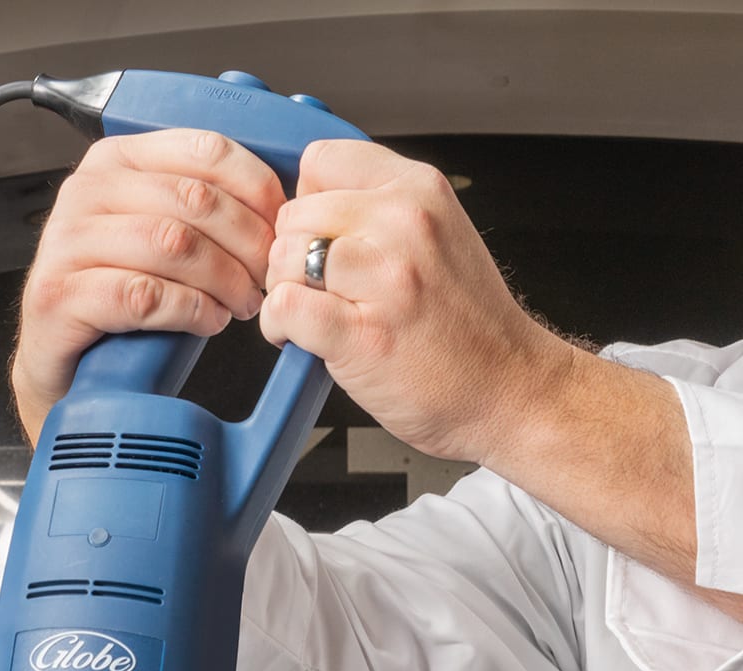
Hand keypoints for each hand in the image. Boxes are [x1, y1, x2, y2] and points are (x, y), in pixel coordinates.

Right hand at [13, 129, 285, 442]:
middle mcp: (87, 191)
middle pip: (195, 199)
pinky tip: (209, 321)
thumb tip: (279, 210)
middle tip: (266, 278)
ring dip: (225, 280)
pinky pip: (145, 295)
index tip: (281, 228)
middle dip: (247, 243)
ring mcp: (68, 242)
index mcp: (117, 162)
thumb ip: (201, 210)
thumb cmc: (118, 298)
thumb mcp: (160, 236)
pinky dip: (192, 311)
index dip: (257, 189)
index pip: (205, 149)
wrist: (60, 357)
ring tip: (242, 304)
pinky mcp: (62, 295)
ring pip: (173, 243)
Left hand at [261, 140, 576, 465]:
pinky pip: (285, 306)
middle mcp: (403, 224)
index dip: (307, 203)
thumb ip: (381, 214)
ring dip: (284, 290)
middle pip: (294, 211)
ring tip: (313, 314)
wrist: (510, 389)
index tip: (319, 238)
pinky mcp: (362, 333)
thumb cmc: (471, 329)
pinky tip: (301, 337)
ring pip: (283, 255)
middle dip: (291, 253)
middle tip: (316, 289)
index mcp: (420, 191)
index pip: (322, 160)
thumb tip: (314, 207)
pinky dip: (280, 325)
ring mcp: (384, 278)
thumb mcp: (439, 237)